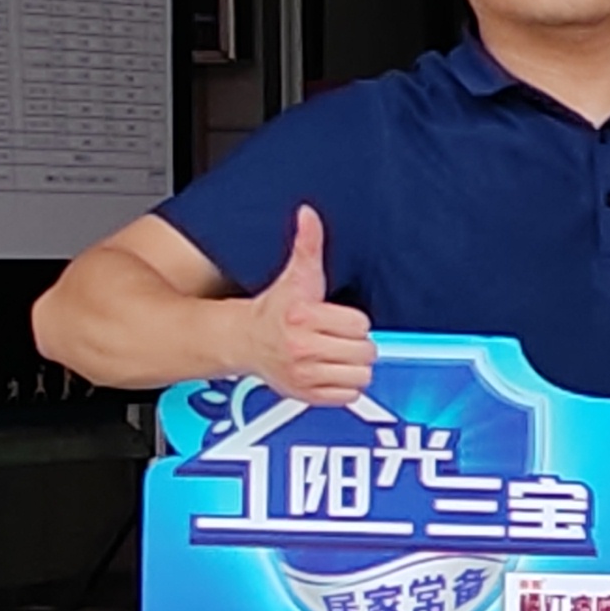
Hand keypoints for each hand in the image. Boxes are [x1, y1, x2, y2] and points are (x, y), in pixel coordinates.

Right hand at [240, 206, 374, 403]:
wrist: (243, 340)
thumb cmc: (275, 309)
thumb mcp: (295, 274)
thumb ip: (308, 243)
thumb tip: (309, 214)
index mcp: (303, 317)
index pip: (360, 324)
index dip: (353, 320)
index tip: (338, 318)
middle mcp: (302, 348)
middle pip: (365, 351)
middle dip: (356, 343)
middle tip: (337, 336)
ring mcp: (304, 374)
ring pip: (361, 376)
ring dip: (353, 366)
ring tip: (335, 353)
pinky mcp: (306, 395)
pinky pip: (349, 396)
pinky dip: (345, 387)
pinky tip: (330, 371)